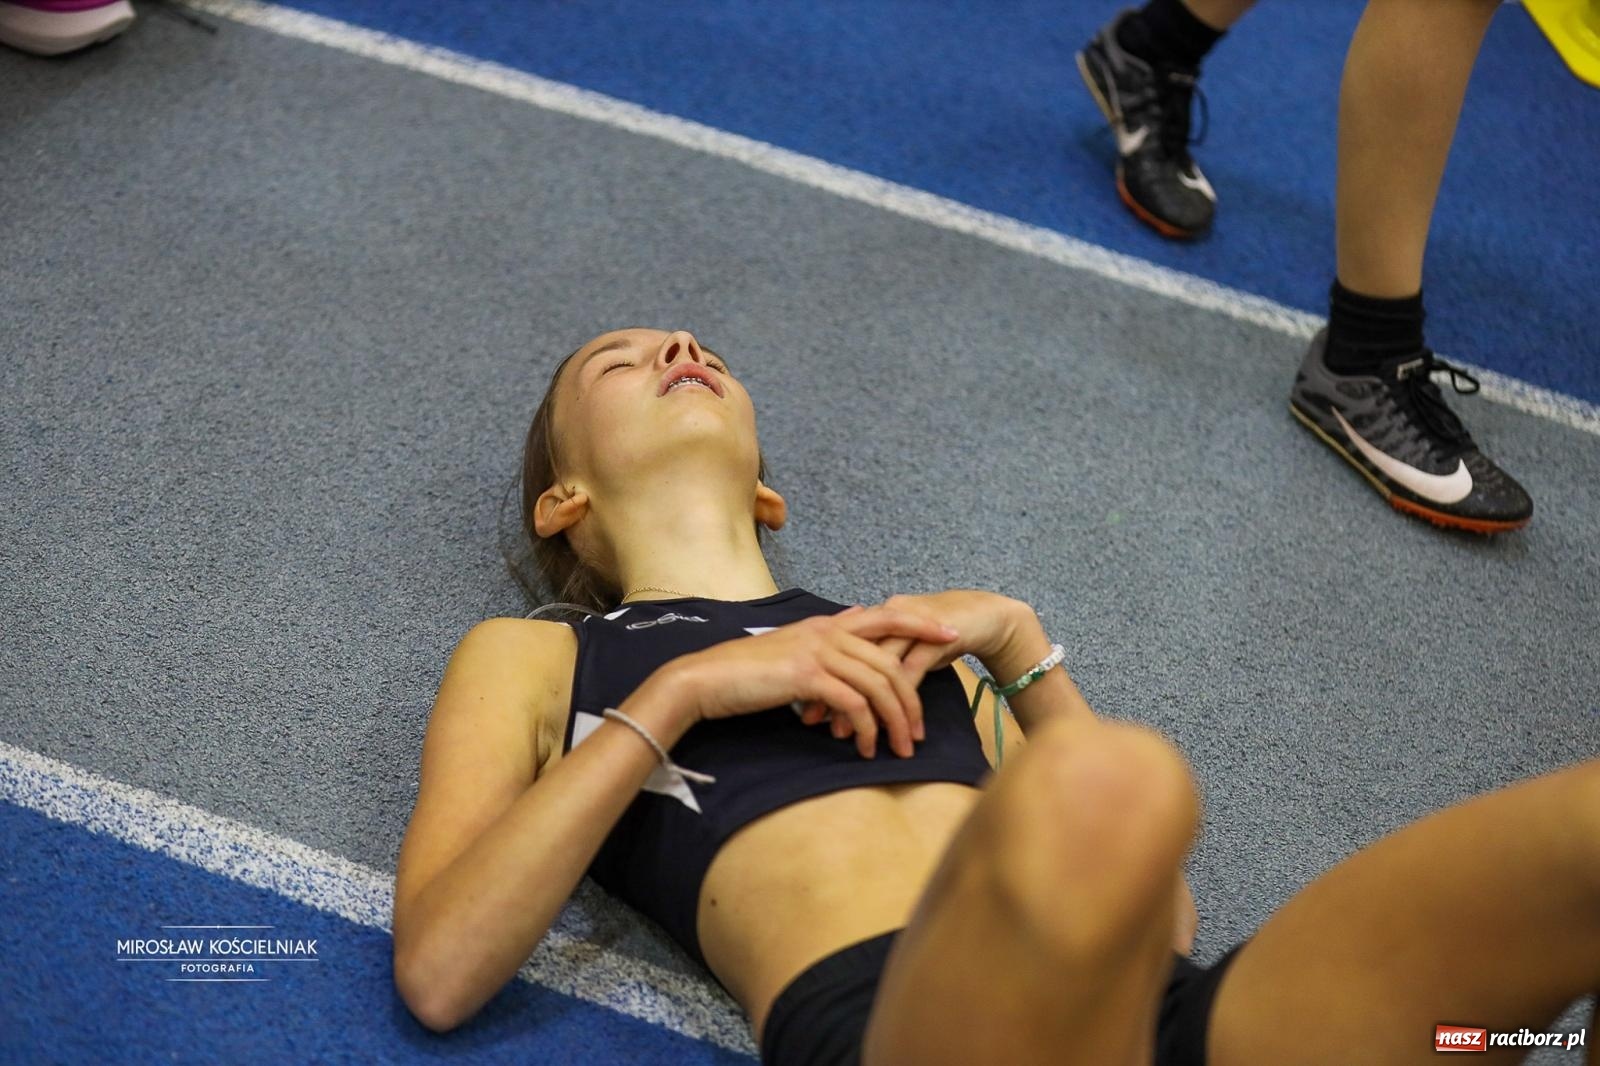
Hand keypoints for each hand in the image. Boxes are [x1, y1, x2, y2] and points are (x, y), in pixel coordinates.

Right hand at [667, 605, 960, 758]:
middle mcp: (827, 631)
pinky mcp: (806, 676)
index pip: (886, 615)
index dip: (921, 624)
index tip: (950, 636)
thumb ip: (825, 638)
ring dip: (894, 722)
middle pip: (890, 661)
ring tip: (900, 749)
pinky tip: (864, 747)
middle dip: (911, 700)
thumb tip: (855, 619)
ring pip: (877, 685)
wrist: (705, 680)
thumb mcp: (791, 648)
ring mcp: (817, 651)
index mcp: (826, 624)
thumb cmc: (745, 672)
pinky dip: (865, 728)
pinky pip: (853, 703)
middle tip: (919, 733)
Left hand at [796, 590, 1032, 737]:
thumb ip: (875, 658)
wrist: (987, 615)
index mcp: (875, 618)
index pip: (837, 648)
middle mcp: (888, 618)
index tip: (799, 702)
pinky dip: (898, 700)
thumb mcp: (902, 644)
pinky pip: (910, 672)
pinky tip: (889, 723)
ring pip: (876, 667)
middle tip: (812, 720)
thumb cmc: (940, 632)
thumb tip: (847, 688)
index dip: (818, 674)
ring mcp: (911, 626)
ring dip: (860, 701)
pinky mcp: (935, 638)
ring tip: (843, 731)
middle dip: (829, 690)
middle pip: (851, 656)